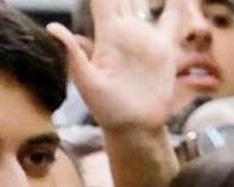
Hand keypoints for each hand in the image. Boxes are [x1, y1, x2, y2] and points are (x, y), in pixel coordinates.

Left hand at [48, 0, 179, 133]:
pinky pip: (173, 23)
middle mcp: (126, 31)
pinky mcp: (164, 51)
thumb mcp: (87, 83)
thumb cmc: (107, 110)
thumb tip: (54, 27)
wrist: (134, 128)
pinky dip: (179, 7)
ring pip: (147, 2)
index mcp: (107, 34)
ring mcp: (145, 39)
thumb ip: (75, 55)